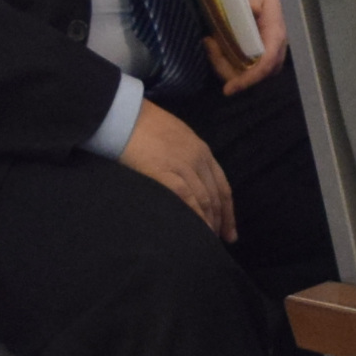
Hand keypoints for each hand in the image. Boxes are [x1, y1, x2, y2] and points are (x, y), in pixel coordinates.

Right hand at [115, 98, 236, 242]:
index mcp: (202, 150)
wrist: (125, 114)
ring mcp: (184, 165)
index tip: (229, 230)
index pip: (222, 185)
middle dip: (221, 220)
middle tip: (220, 241)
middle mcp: (198, 158)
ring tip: (207, 241)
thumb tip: (187, 179)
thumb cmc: (144, 125)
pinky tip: (195, 230)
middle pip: (216, 196)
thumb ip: (185, 155)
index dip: (228, 211)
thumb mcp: (175, 137)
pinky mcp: (167, 173)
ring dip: (208, 223)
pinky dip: (195, 217)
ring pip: (205, 200)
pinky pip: (188, 199)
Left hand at [209, 0, 288, 97]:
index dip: (249, 79)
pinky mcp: (256, 59)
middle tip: (208, 42)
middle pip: (252, 75)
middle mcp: (274, 52)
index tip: (229, 89)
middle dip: (225, 68)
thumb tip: (251, 9)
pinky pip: (239, 70)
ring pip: (243, 75)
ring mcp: (266, 58)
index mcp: (276, 36)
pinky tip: (214, 45)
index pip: (267, 64)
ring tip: (209, 41)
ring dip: (222, 64)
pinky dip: (223, 62)